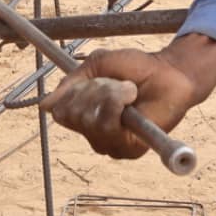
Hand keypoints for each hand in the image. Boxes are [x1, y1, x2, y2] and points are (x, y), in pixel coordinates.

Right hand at [38, 47, 203, 159]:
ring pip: (89, 120)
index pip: (59, 112)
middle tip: (117, 83)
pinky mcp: (128, 150)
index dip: (72, 92)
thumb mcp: (98, 65)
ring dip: (108, 95)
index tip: (94, 79)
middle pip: (72, 116)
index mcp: (85, 116)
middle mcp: (94, 134)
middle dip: (92, 91)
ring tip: (129, 90)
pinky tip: (132, 99)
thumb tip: (45, 104)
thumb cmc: (137, 69)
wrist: (170, 72)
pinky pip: (107, 127)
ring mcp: (111, 144)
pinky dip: (116, 104)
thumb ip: (72, 83)